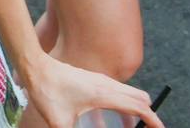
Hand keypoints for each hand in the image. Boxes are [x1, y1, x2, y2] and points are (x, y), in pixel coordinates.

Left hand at [20, 56, 163, 127]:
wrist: (35, 67)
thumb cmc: (47, 92)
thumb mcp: (60, 123)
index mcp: (104, 94)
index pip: (140, 107)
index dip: (153, 120)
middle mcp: (107, 84)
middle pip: (140, 98)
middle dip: (147, 115)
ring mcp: (102, 80)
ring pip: (129, 93)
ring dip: (135, 110)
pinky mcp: (95, 79)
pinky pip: (118, 91)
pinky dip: (123, 104)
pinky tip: (113, 118)